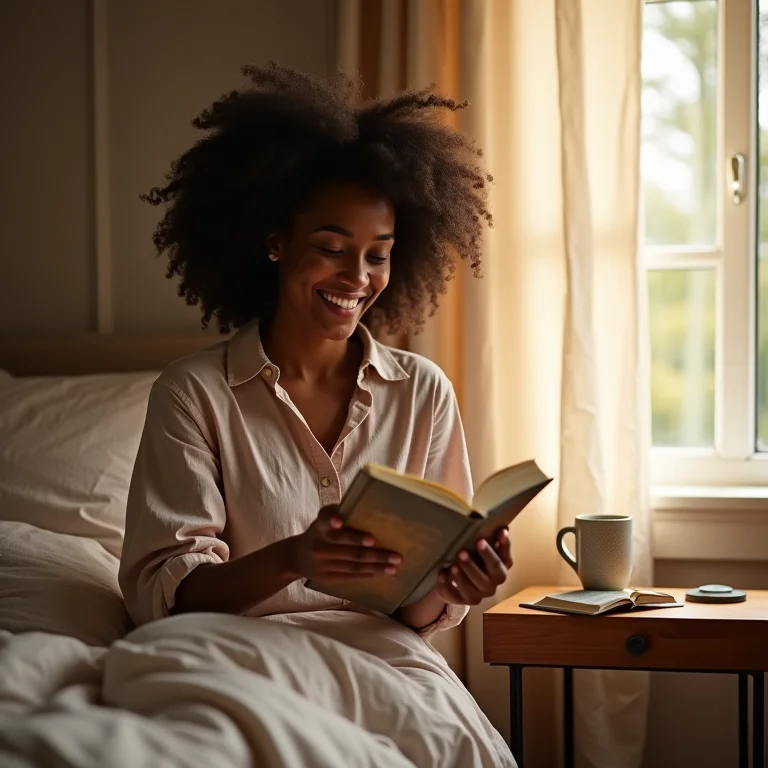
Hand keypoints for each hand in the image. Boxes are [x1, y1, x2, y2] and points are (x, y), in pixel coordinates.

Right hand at [287, 506, 401, 582]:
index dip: (331, 520)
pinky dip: (367, 574)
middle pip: (349, 550)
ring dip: (376, 566)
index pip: (324, 521)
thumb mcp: (322, 519)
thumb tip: (368, 507)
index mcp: (318, 527)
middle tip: (395, 555)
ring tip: (394, 565)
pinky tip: (382, 572)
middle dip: (374, 553)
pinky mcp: (326, 577)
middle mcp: (319, 546)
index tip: (339, 521)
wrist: (295, 557)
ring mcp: (322, 564)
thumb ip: (339, 512)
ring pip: (354, 566)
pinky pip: (350, 576)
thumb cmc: (318, 532)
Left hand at [435, 528, 512, 605]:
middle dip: (472, 566)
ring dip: (461, 578)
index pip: (501, 563)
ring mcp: (476, 596)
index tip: (481, 540)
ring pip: (470, 590)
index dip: (492, 553)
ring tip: (453, 565)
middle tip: (462, 552)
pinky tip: (442, 574)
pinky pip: (453, 596)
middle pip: (485, 579)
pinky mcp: (461, 601)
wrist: (463, 579)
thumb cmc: (478, 560)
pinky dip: (446, 585)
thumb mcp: (487, 551)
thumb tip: (504, 528)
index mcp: (500, 572)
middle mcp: (491, 586)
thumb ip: (496, 541)